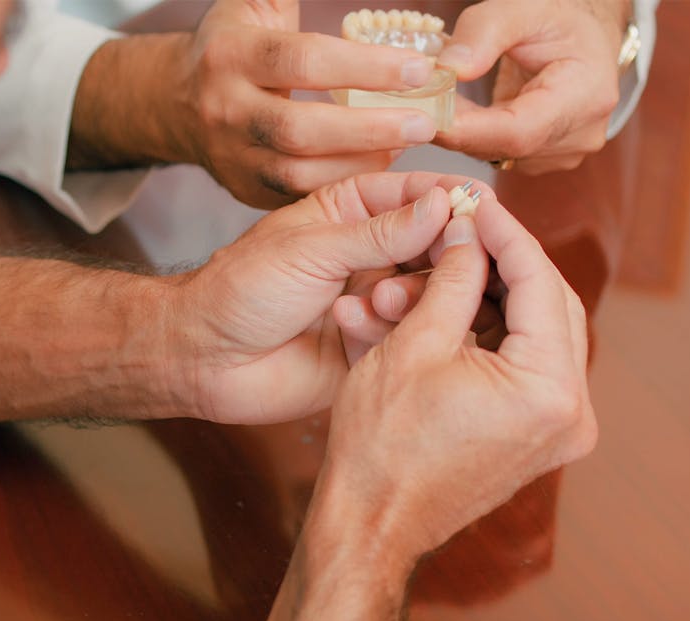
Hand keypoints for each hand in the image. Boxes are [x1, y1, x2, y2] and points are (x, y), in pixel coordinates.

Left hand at [173, 172, 477, 424]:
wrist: (206, 359)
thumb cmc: (242, 290)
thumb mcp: (311, 249)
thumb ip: (380, 232)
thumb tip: (444, 205)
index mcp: (349, 212)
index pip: (414, 193)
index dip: (451, 197)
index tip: (484, 207)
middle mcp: (368, 254)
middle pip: (434, 244)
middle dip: (444, 253)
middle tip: (456, 262)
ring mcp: (374, 299)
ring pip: (429, 292)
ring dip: (417, 295)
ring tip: (386, 302)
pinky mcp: (373, 344)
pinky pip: (410, 335)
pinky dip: (398, 332)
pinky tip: (363, 328)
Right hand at [176, 0, 437, 207]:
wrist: (179, 102)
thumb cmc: (237, 45)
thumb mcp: (257, 5)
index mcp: (231, 54)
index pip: (302, 61)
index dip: (364, 67)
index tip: (419, 70)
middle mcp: (227, 110)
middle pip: (300, 129)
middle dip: (369, 129)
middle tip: (425, 124)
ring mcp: (233, 157)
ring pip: (299, 174)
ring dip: (360, 164)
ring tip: (406, 146)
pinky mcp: (246, 190)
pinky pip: (299, 196)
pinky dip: (342, 186)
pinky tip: (377, 167)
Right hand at [323, 197, 597, 560]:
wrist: (370, 522)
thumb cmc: (382, 444)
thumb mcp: (414, 344)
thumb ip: (453, 278)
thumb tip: (469, 230)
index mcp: (549, 391)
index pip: (540, 283)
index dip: (506, 234)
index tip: (477, 202)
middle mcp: (570, 412)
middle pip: (546, 305)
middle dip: (498, 263)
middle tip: (461, 230)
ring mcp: (555, 427)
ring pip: (530, 332)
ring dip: (483, 299)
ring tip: (429, 279)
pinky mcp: (534, 434)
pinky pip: (519, 363)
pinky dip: (483, 333)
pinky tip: (443, 311)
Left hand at [435, 0, 628, 173]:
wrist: (583, 36)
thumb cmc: (558, 18)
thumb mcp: (522, 8)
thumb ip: (483, 32)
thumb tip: (449, 70)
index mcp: (585, 96)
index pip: (519, 131)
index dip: (470, 131)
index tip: (428, 120)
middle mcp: (579, 134)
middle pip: (504, 147)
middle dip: (457, 128)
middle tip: (419, 105)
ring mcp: (563, 153)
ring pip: (496, 154)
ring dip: (462, 131)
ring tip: (440, 100)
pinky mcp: (544, 158)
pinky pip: (498, 153)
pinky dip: (473, 135)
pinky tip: (460, 111)